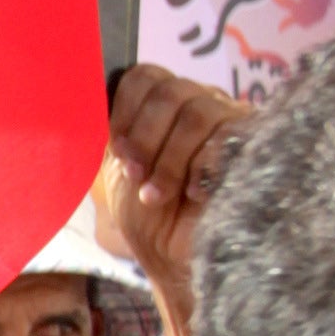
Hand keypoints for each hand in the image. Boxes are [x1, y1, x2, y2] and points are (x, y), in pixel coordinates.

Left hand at [98, 62, 244, 309]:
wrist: (179, 259)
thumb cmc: (148, 215)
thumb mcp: (117, 169)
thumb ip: (107, 133)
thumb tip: (80, 99)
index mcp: (165, 106)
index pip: (145, 76)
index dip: (125, 110)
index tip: (118, 150)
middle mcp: (201, 104)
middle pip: (171, 91)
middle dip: (145, 138)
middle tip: (136, 175)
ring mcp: (232, 123)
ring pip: (196, 114)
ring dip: (168, 160)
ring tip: (157, 195)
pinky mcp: (255, 146)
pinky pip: (226, 137)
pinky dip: (199, 169)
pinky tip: (194, 195)